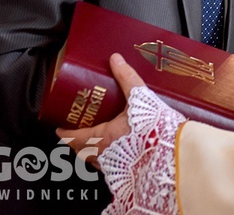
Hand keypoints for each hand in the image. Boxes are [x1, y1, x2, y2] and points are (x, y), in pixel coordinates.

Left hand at [56, 54, 144, 168]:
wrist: (173, 150)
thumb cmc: (153, 128)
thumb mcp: (138, 97)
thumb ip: (125, 77)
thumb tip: (115, 60)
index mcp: (102, 138)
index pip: (73, 138)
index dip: (64, 133)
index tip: (60, 129)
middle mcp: (105, 156)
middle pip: (81, 152)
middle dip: (77, 144)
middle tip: (76, 134)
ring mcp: (117, 167)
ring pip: (96, 162)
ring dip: (92, 154)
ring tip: (98, 143)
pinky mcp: (130, 173)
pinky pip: (112, 169)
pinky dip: (110, 161)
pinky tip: (120, 154)